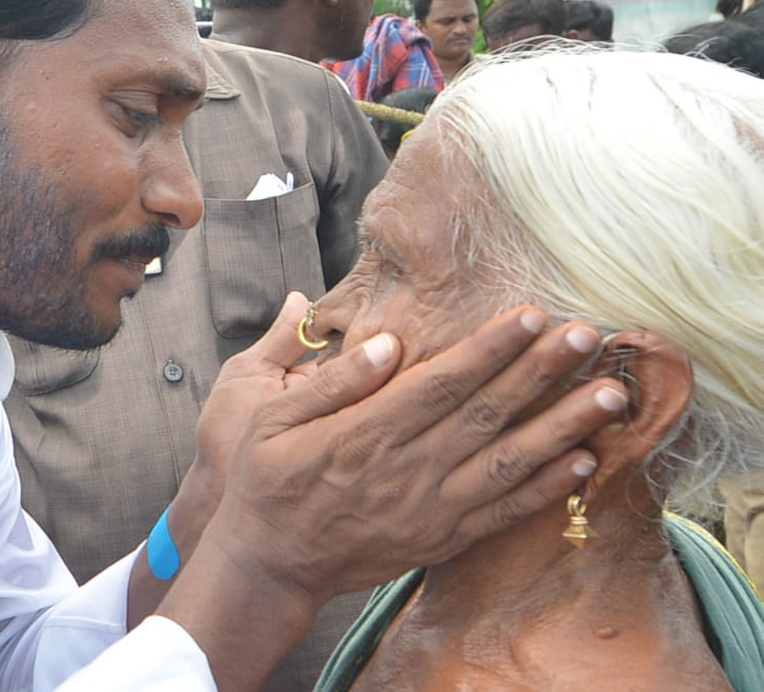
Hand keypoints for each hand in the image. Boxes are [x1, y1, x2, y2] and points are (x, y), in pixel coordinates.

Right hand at [201, 306, 624, 607]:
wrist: (269, 561)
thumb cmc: (264, 478)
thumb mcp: (266, 415)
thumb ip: (331, 380)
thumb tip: (387, 342)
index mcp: (363, 433)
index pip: (441, 382)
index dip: (490, 348)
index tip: (532, 314)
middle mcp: (405, 470)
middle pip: (487, 415)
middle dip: (542, 372)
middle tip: (589, 336)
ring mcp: (427, 509)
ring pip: (508, 463)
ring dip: (564, 428)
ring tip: (611, 396)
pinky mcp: (439, 539)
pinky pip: (502, 513)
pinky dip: (546, 490)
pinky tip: (583, 461)